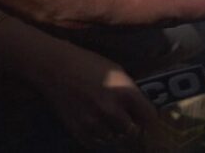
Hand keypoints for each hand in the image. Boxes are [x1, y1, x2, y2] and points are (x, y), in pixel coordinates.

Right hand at [35, 41, 154, 148]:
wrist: (55, 67)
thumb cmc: (88, 63)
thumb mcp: (116, 70)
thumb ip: (130, 90)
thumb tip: (140, 108)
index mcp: (124, 91)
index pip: (149, 116)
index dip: (150, 119)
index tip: (148, 120)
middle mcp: (111, 109)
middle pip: (132, 130)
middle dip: (132, 125)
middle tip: (128, 120)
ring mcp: (93, 122)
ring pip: (113, 137)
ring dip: (114, 131)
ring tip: (109, 120)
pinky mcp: (78, 129)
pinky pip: (95, 141)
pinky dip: (98, 136)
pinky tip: (96, 124)